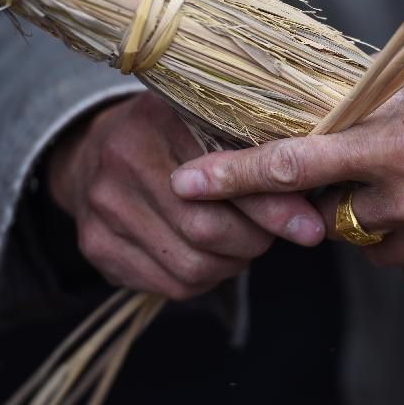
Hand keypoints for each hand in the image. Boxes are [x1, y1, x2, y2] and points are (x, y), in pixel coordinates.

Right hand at [48, 92, 324, 299]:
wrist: (95, 151)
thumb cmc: (175, 136)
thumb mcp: (213, 126)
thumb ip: (258, 161)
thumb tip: (309, 217)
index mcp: (158, 118)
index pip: (226, 177)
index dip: (271, 206)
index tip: (308, 226)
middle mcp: (122, 160)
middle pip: (207, 228)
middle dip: (254, 240)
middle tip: (269, 234)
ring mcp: (103, 206)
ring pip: (192, 265)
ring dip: (231, 263)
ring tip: (240, 244)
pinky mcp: (96, 246)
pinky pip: (171, 286)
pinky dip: (205, 279)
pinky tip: (209, 256)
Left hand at [170, 37, 403, 290]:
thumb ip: (374, 92)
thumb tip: (329, 104)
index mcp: (391, 144)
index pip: (294, 164)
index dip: (234, 177)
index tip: (186, 186)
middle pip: (333, 218)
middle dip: (339, 200)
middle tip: (379, 169)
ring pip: (376, 247)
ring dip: (385, 224)